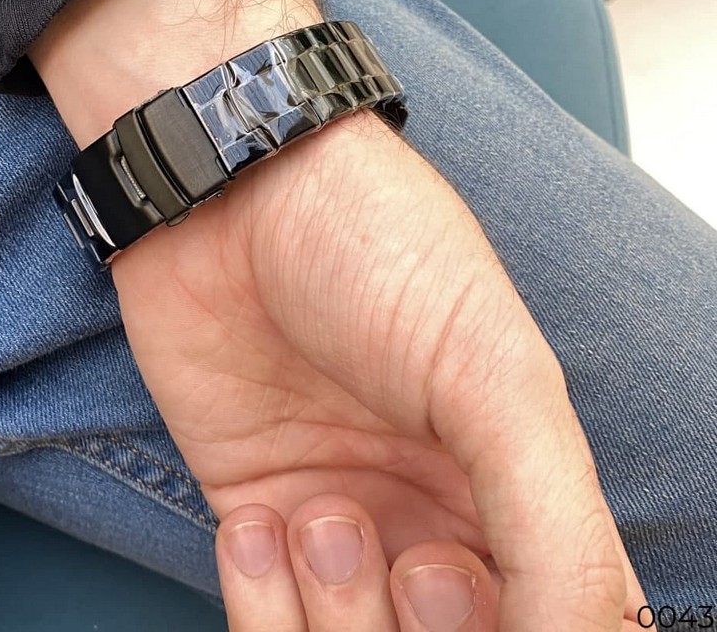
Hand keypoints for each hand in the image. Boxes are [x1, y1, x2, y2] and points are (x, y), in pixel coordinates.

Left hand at [30, 0, 647, 628]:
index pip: (552, 621)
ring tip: (325, 514)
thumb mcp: (494, 373)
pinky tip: (255, 523)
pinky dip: (259, 606)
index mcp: (514, 485)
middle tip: (414, 556)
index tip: (472, 581)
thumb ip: (555, 522)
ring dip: (338, 619)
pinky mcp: (254, 514)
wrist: (230, 196)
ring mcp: (338, 521)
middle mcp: (430, 515)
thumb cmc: (373, 249)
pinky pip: (261, 625)